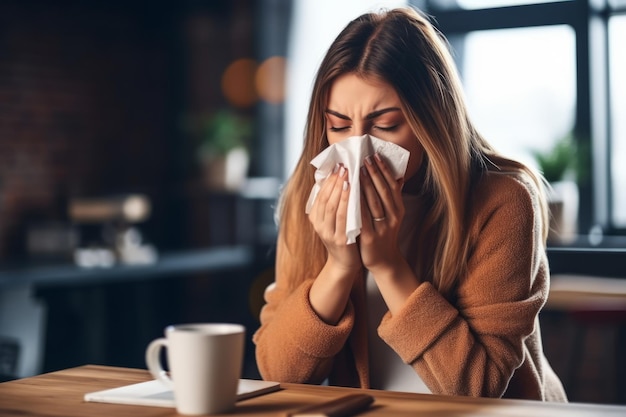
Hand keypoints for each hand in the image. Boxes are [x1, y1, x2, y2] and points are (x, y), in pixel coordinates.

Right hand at [308, 164, 360, 273]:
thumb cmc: (343, 236)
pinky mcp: (340, 240)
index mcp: (315, 218)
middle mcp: (319, 225)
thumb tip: (338, 177)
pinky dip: (347, 204)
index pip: (320, 194)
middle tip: (344, 166)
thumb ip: (333, 202)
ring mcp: (328, 233)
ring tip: (348, 175)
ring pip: (332, 207)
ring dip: (340, 190)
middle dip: (334, 181)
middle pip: (325, 198)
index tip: (338, 165)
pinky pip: (343, 219)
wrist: (345, 263)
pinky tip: (355, 194)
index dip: (328, 179)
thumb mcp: (334, 218)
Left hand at [359, 154, 405, 272]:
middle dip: (373, 173)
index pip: (392, 185)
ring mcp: (382, 227)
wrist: (383, 260)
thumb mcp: (393, 215)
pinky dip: (355, 204)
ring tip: (356, 170)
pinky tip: (348, 193)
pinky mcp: (370, 237)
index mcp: (399, 209)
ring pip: (373, 202)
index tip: (375, 156)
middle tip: (363, 158)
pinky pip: (361, 217)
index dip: (384, 170)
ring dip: (364, 184)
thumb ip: (393, 197)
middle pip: (383, 191)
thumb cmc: (384, 233)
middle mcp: (393, 217)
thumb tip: (398, 175)